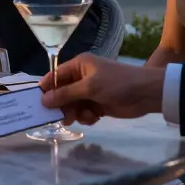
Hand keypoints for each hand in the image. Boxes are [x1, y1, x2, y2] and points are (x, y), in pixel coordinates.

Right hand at [38, 53, 163, 124]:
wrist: (146, 94)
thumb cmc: (117, 83)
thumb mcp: (90, 87)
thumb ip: (66, 94)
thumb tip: (43, 100)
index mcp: (79, 65)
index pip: (55, 76)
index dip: (46, 89)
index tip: (37, 104)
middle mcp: (82, 77)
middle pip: (62, 93)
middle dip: (62, 105)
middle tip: (62, 118)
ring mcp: (90, 91)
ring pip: (72, 105)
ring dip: (75, 113)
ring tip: (84, 117)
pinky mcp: (98, 104)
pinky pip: (84, 112)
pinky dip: (86, 117)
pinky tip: (95, 118)